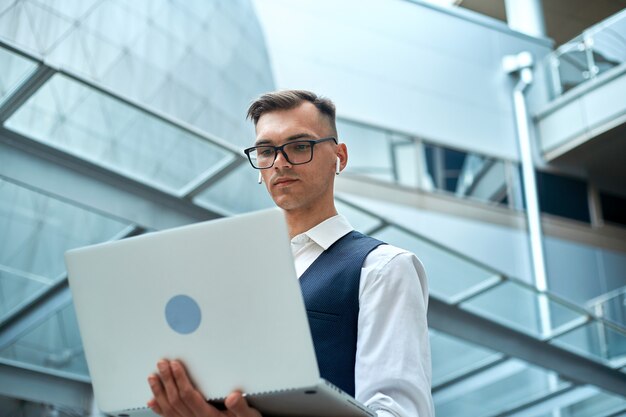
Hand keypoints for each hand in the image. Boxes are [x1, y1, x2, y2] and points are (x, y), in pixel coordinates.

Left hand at [147, 359, 261, 416]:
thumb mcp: (249, 416)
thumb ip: (241, 407)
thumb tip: (233, 397)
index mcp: (209, 416)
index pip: (189, 396)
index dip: (180, 379)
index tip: (175, 365)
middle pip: (176, 400)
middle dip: (167, 380)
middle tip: (162, 364)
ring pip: (169, 409)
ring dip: (159, 392)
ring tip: (153, 377)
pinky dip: (159, 409)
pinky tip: (152, 401)